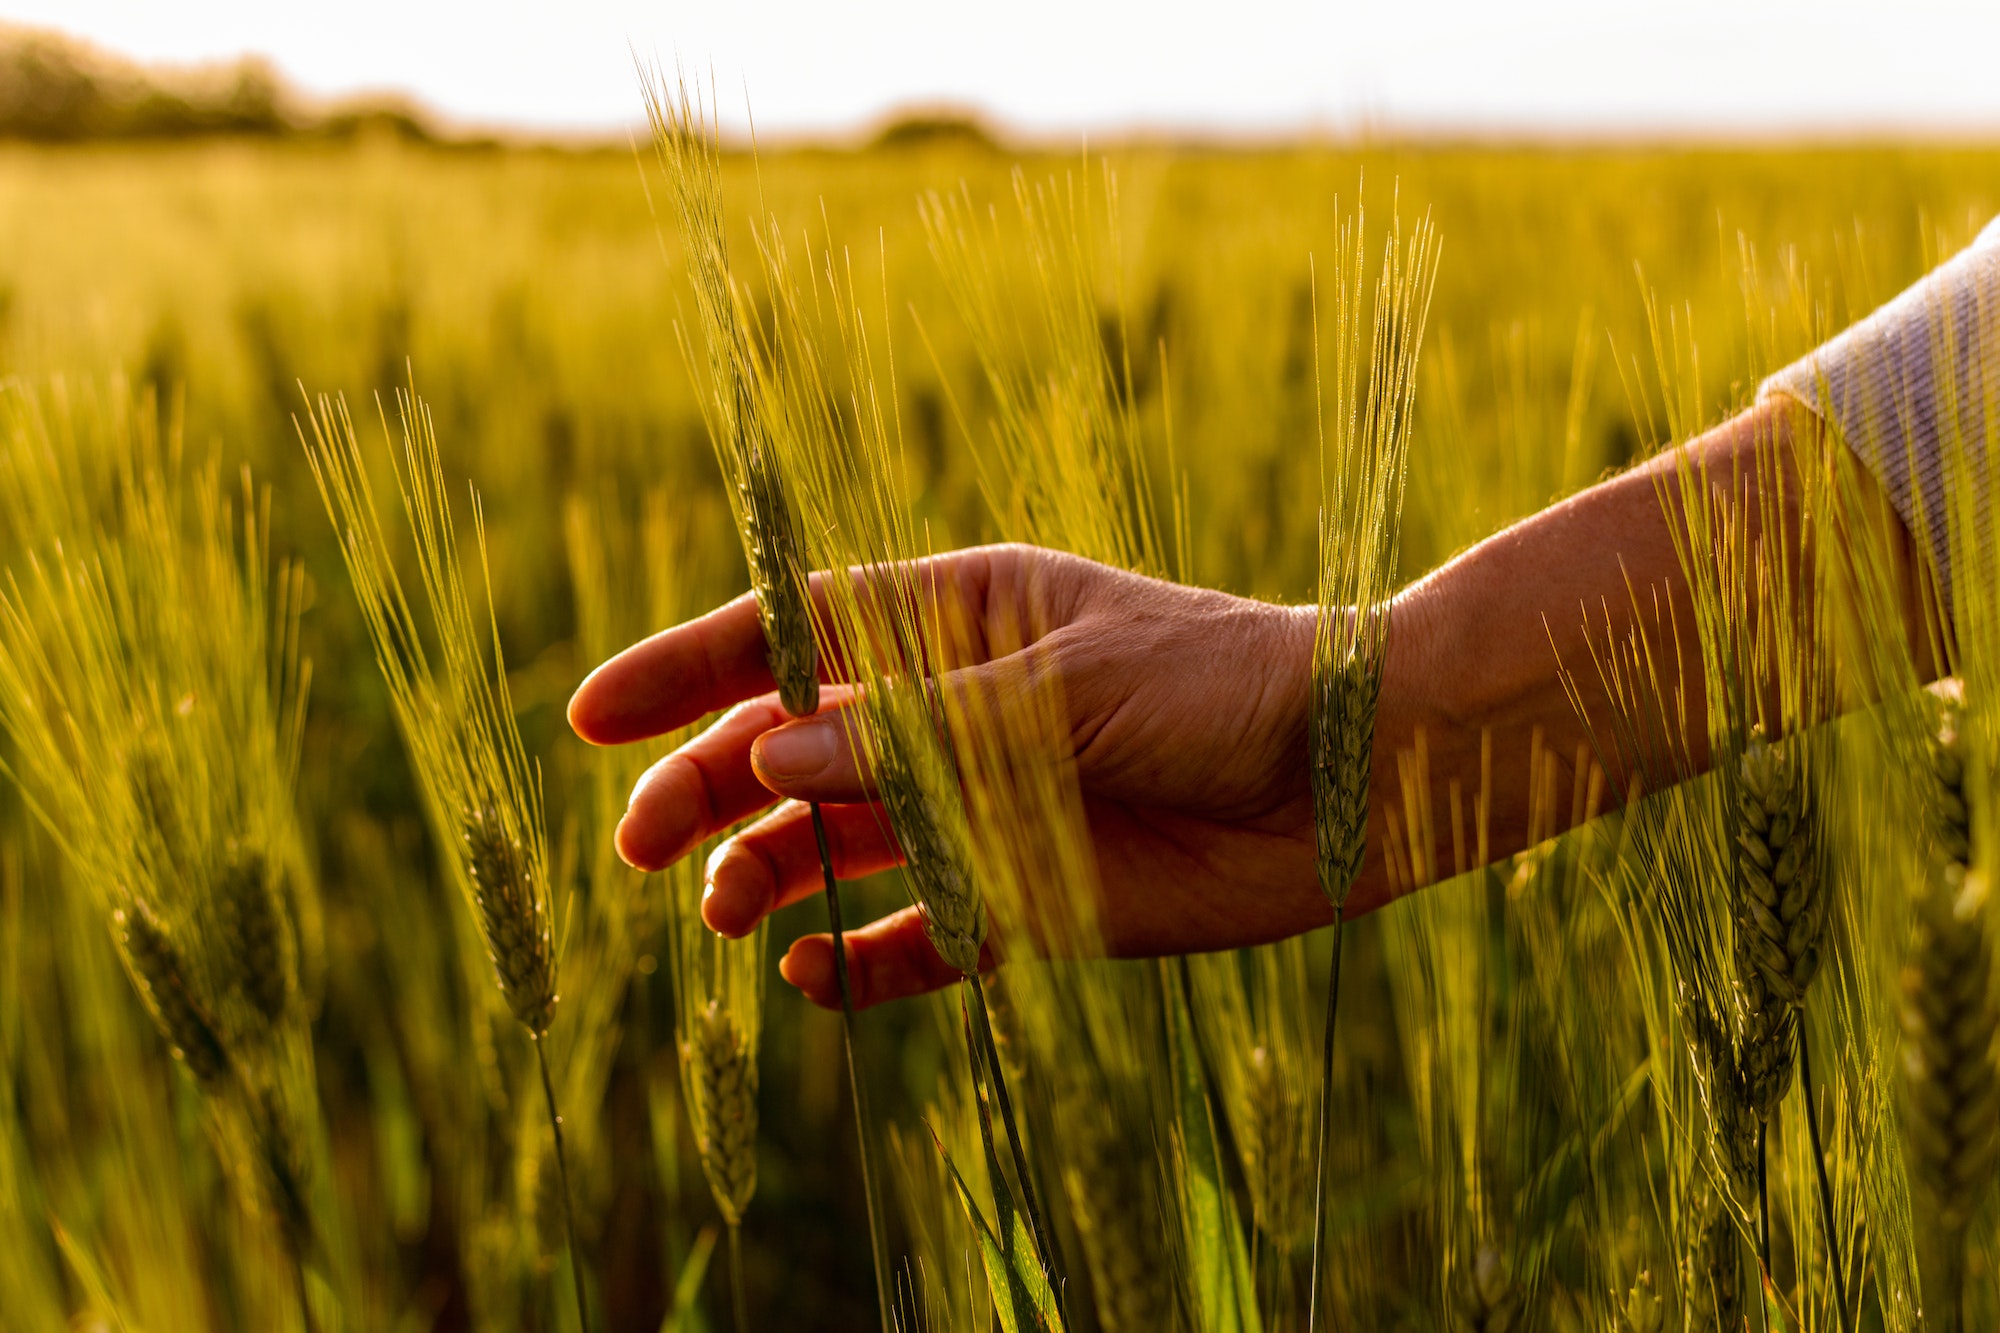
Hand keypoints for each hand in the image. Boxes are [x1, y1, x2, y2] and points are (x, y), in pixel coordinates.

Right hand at [568, 543, 1343, 1009]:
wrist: (1352, 781)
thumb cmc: (1223, 687)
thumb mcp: (1064, 693)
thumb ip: (919, 733)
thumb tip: (770, 758)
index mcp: (957, 618)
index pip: (790, 637)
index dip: (684, 672)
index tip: (587, 717)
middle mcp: (955, 710)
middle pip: (794, 748)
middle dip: (707, 789)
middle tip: (638, 849)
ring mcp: (987, 806)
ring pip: (838, 842)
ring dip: (769, 874)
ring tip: (725, 913)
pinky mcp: (1028, 895)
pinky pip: (915, 936)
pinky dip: (860, 962)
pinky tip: (811, 980)